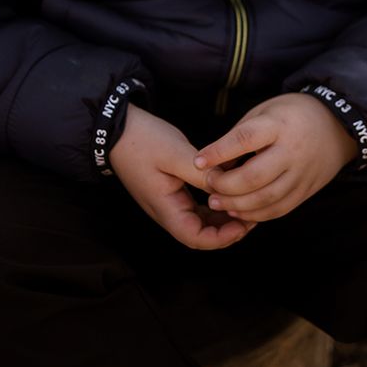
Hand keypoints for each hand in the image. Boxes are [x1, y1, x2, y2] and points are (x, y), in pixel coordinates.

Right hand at [109, 103, 254, 249]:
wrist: (114, 128)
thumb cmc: (142, 140)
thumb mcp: (175, 154)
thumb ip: (202, 173)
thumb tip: (228, 186)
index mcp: (165, 208)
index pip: (196, 239)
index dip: (222, 238)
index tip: (243, 223)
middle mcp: (166, 211)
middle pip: (200, 235)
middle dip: (227, 230)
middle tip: (252, 214)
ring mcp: (167, 202)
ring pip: (200, 222)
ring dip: (221, 218)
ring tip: (244, 203)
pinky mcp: (170, 192)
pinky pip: (195, 207)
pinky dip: (213, 204)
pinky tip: (228, 190)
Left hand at [192, 93, 357, 221]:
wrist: (337, 125)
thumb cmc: (290, 115)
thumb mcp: (264, 111)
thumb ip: (239, 136)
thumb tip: (213, 165)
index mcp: (279, 125)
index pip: (245, 139)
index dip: (218, 152)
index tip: (198, 162)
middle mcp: (293, 151)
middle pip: (254, 176)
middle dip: (225, 186)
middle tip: (208, 186)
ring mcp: (302, 173)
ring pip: (267, 198)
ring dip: (237, 205)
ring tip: (217, 202)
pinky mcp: (307, 190)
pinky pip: (280, 209)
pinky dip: (256, 214)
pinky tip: (239, 211)